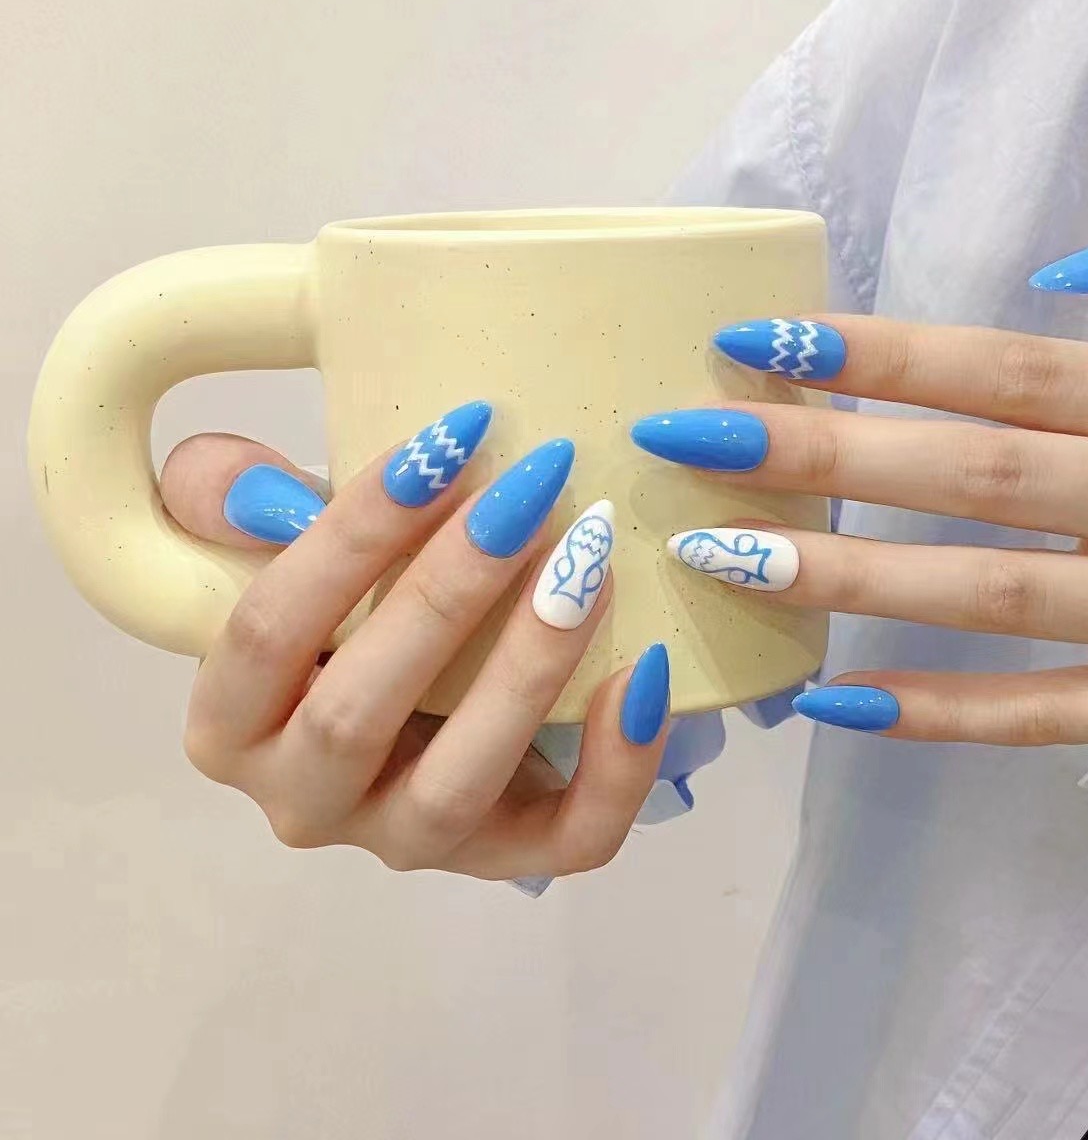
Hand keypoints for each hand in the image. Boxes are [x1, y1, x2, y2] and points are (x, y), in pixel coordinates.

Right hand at [160, 409, 668, 879]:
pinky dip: (617, 766)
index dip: (352, 533)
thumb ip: (238, 503)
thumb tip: (238, 483)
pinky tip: (647, 670)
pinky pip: (569, 840)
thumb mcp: (284, 545)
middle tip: (532, 488)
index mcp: (230, 725)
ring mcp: (406, 840)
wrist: (416, 688)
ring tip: (590, 560)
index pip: (267, 632)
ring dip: (529, 667)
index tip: (449, 440)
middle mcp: (304, 800)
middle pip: (358, 711)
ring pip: (459, 782)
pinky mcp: (505, 857)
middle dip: (449, 590)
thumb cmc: (348, 607)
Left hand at [633, 214, 1087, 744]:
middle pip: (968, 475)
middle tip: (688, 439)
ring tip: (721, 558)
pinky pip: (1040, 717)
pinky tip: (831, 702)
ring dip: (847, 580)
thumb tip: (1079, 261)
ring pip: (984, 595)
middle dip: (822, 455)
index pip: (1006, 372)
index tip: (758, 341)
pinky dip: (939, 713)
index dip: (878, 354)